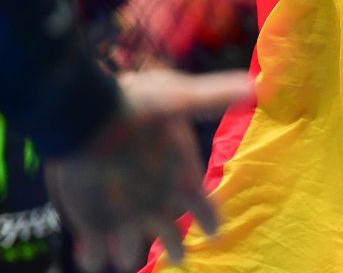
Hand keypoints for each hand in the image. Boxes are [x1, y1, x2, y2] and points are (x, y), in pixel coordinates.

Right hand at [45, 69, 251, 270]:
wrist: (89, 120)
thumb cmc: (139, 106)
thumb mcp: (181, 95)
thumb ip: (215, 97)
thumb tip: (253, 87)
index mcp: (184, 182)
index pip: (207, 213)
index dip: (211, 221)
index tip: (215, 231)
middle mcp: (158, 208)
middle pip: (171, 240)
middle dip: (175, 249)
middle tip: (179, 257)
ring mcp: (125, 219)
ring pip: (130, 250)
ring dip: (129, 253)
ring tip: (127, 259)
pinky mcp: (93, 224)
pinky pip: (94, 252)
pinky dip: (93, 256)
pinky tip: (92, 259)